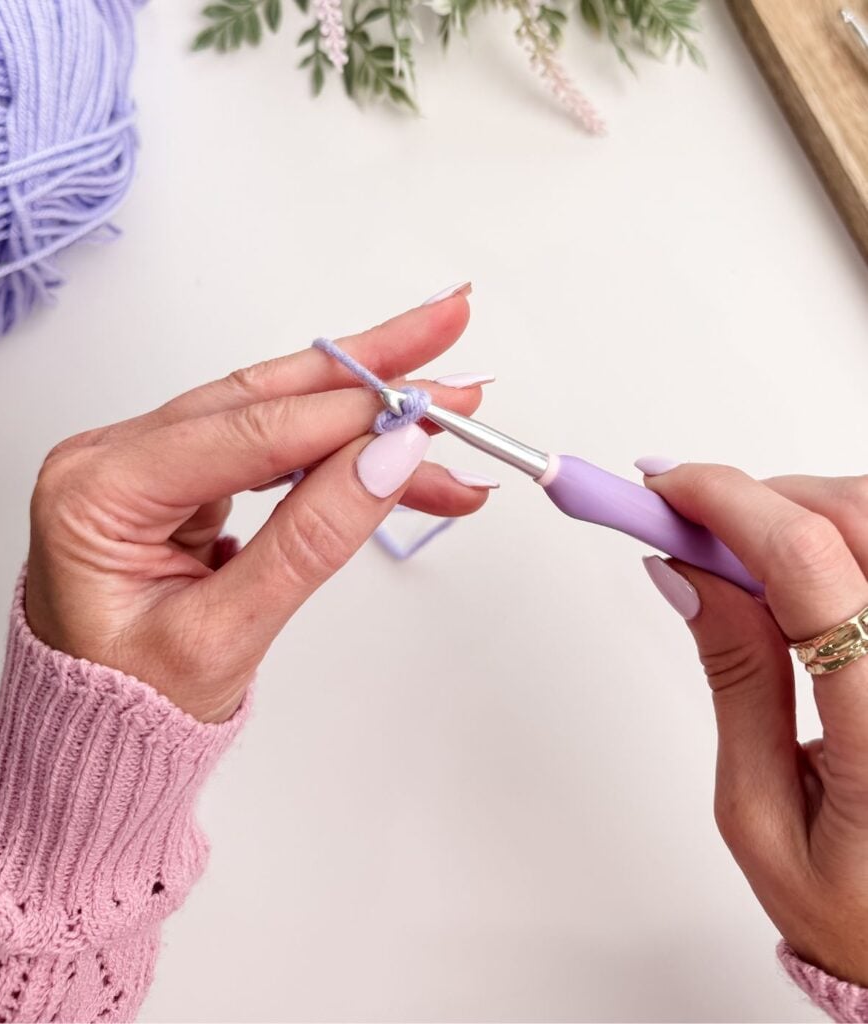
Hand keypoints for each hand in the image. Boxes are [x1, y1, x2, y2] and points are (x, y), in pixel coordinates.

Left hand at [26, 296, 488, 722]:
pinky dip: (345, 454)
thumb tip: (386, 458)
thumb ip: (309, 540)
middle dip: (367, 367)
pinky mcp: (187, 479)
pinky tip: (404, 460)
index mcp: (100, 491)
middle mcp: (119, 458)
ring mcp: (153, 463)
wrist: (101, 734)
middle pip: (266, 392)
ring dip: (369, 409)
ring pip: (281, 413)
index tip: (425, 409)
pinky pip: (279, 450)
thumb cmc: (131, 702)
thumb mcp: (225, 635)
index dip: (345, 416)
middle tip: (446, 327)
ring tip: (451, 407)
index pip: (245, 432)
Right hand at [641, 462, 867, 984]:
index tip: (664, 490)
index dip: (725, 502)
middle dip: (760, 498)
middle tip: (693, 524)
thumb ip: (734, 680)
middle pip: (856, 516)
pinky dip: (844, 538)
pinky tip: (809, 575)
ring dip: (806, 513)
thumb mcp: (761, 813)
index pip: (807, 565)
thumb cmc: (860, 913)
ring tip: (749, 561)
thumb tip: (687, 575)